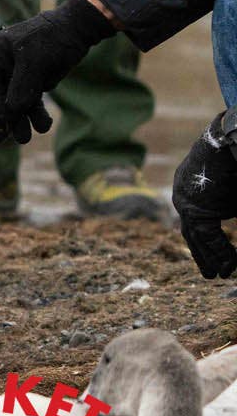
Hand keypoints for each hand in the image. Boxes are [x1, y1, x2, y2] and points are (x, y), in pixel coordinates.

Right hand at [0, 0, 116, 143]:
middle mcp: (6, 65)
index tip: (2, 120)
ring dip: (21, 120)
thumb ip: (21, 87)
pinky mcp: (37, 80)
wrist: (79, 28)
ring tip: (24, 139)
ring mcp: (21, 73)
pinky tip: (43, 125)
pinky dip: (36, 113)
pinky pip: (32, 100)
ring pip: (16, 101)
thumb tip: (11, 113)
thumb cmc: (53, 38)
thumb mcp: (35, 61)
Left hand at [173, 114, 236, 277]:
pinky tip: (228, 266)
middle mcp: (184, 196)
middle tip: (214, 274)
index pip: (197, 224)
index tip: (219, 261)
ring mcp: (185, 201)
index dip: (209, 244)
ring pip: (197, 237)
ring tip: (222, 275)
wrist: (232, 140)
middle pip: (192, 233)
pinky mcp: (192, 206)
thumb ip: (231, 212)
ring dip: (211, 257)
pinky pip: (204, 235)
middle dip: (204, 255)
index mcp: (193, 192)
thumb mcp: (232, 197)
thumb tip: (233, 226)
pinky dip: (218, 251)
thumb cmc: (235, 162)